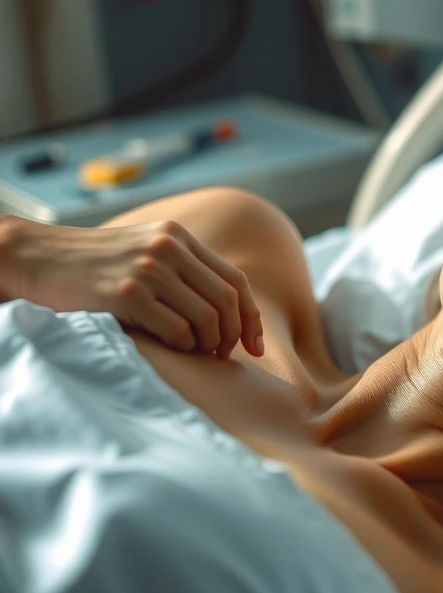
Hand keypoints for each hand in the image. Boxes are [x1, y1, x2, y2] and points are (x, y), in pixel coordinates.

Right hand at [14, 219, 263, 358]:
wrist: (36, 258)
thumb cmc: (93, 267)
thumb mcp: (144, 253)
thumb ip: (182, 270)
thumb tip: (226, 313)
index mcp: (178, 236)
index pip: (235, 280)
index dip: (251, 317)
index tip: (255, 346)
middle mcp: (169, 247)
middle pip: (227, 300)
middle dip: (233, 336)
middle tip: (222, 356)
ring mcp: (148, 269)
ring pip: (207, 318)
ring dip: (209, 345)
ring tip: (196, 353)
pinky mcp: (127, 293)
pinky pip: (177, 330)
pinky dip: (183, 347)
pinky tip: (172, 349)